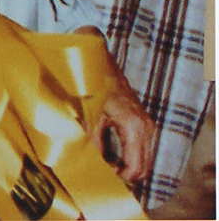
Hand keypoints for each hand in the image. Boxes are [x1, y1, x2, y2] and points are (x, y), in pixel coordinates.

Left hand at [77, 28, 155, 182]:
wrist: (98, 62)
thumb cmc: (92, 85)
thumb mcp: (90, 116)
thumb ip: (94, 143)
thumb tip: (95, 166)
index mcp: (134, 126)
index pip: (136, 168)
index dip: (119, 177)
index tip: (104, 173)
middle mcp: (146, 127)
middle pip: (143, 168)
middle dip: (124, 174)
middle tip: (104, 170)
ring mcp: (147, 124)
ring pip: (144, 160)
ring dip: (127, 166)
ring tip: (106, 161)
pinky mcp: (143, 122)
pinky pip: (141, 149)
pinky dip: (129, 156)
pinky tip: (111, 152)